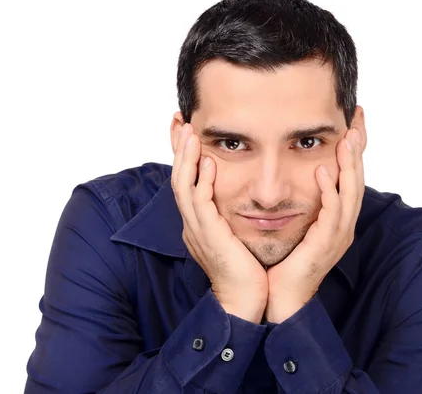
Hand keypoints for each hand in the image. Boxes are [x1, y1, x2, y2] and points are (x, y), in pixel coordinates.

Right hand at [171, 123, 267, 322]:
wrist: (244, 299)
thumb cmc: (244, 269)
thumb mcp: (234, 234)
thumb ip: (228, 213)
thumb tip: (235, 195)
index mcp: (198, 222)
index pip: (186, 181)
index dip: (184, 156)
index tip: (186, 131)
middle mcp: (192, 223)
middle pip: (177, 178)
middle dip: (178, 150)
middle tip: (179, 121)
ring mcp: (196, 229)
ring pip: (183, 187)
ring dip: (185, 159)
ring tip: (189, 133)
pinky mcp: (208, 236)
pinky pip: (200, 204)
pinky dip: (201, 182)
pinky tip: (207, 163)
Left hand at [265, 127, 364, 322]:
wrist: (281, 295)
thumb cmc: (285, 260)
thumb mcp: (298, 223)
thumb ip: (302, 200)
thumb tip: (295, 174)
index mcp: (337, 219)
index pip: (350, 177)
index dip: (353, 150)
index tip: (352, 121)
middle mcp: (343, 224)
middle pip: (357, 180)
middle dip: (358, 149)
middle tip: (357, 119)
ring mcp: (338, 235)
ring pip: (351, 193)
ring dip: (349, 164)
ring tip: (347, 138)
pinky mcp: (326, 245)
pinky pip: (332, 214)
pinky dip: (330, 191)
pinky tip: (324, 171)